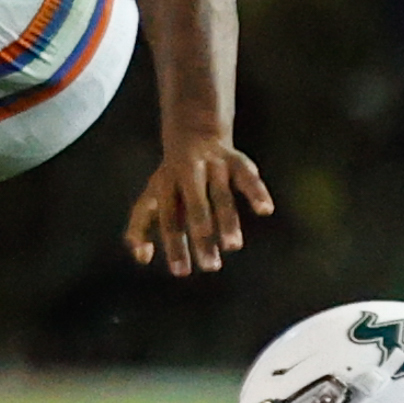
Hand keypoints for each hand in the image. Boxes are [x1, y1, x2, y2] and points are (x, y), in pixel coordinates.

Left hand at [125, 133, 274, 274]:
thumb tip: (143, 257)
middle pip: (196, 207)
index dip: (175, 246)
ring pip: (222, 195)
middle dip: (202, 236)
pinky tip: (265, 210)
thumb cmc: (171, 179)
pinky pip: (247, 177)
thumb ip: (138, 229)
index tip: (181, 272)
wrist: (194, 130)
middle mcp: (190, 174)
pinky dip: (257, 192)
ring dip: (228, 220)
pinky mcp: (237, 162)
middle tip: (210, 267)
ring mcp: (214, 167)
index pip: (170, 220)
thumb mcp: (150, 198)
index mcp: (167, 186)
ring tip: (233, 246)